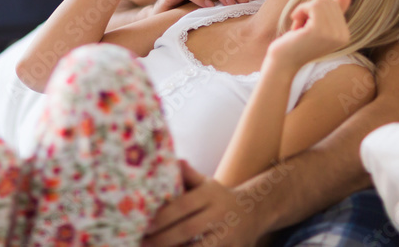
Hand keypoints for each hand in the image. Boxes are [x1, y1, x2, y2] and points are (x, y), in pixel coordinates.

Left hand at [143, 161, 261, 246]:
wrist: (255, 211)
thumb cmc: (221, 198)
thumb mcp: (207, 183)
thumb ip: (188, 175)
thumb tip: (173, 161)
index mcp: (210, 194)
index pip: (183, 205)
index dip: (163, 216)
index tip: (145, 224)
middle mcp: (219, 214)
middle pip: (187, 229)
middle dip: (163, 238)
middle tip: (143, 242)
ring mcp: (228, 235)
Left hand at [267, 0, 351, 69]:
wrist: (283, 63)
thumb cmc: (296, 43)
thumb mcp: (315, 26)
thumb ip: (331, 12)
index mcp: (344, 35)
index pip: (334, 5)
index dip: (315, 11)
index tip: (307, 27)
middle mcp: (343, 36)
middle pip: (328, 1)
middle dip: (310, 9)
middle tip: (302, 26)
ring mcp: (333, 34)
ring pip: (320, 2)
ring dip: (304, 10)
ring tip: (299, 27)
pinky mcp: (319, 31)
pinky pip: (313, 6)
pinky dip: (300, 10)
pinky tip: (295, 24)